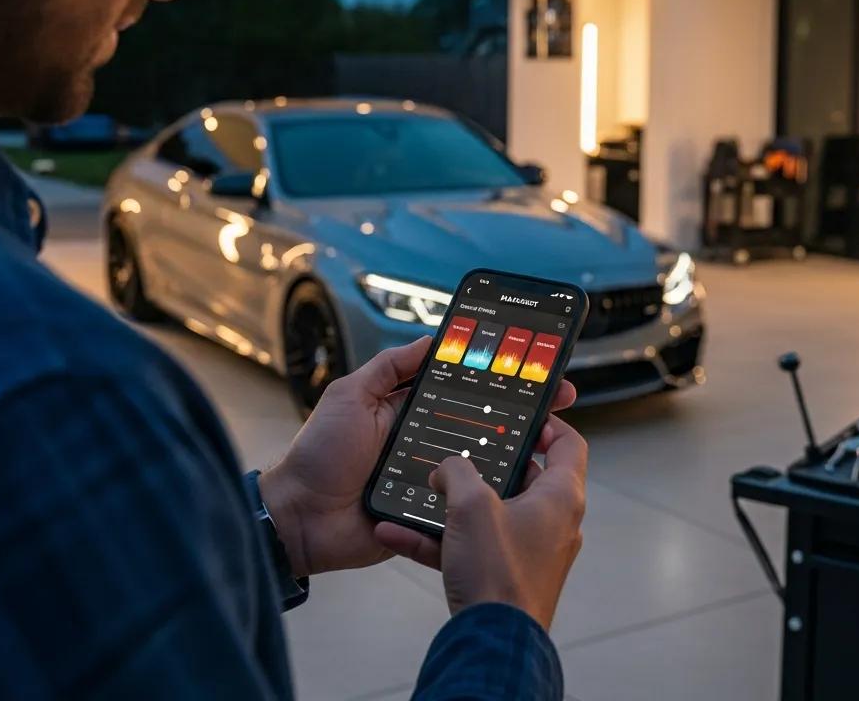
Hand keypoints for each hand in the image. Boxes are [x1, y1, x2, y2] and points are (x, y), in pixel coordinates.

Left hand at [259, 337, 577, 578]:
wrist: (300, 518)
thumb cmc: (319, 453)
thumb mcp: (351, 394)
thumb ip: (390, 368)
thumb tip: (432, 341)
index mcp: (408, 409)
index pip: (461, 387)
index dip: (494, 377)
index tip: (530, 365)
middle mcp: (425, 439)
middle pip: (482, 422)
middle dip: (520, 411)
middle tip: (558, 401)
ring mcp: (432, 477)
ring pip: (482, 462)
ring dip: (515, 452)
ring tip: (549, 440)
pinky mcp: (432, 512)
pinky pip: (467, 502)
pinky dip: (492, 494)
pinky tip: (523, 484)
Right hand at [375, 413, 586, 630]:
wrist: (492, 644)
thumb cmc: (498, 574)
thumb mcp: (471, 505)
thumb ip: (457, 471)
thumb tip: (447, 467)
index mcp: (560, 497)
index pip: (568, 444)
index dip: (547, 423)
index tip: (521, 414)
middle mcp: (553, 522)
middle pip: (525, 476)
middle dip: (486, 465)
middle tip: (461, 450)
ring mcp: (531, 550)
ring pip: (491, 513)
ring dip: (455, 504)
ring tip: (424, 491)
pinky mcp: (506, 575)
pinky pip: (471, 546)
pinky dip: (440, 539)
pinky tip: (398, 534)